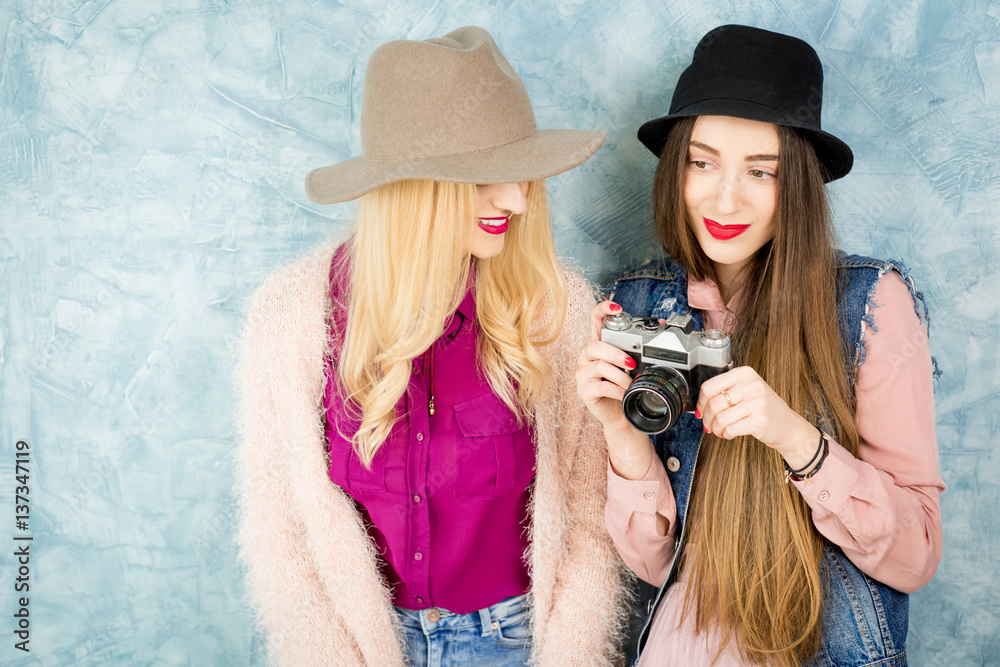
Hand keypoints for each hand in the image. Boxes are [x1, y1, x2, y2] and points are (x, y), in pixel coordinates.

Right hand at [576, 301, 653, 478]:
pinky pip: (600, 386)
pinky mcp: (584, 390)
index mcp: (600, 345)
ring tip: (630, 383)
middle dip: (615, 353)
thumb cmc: (627, 387)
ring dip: (620, 376)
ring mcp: (583, 374)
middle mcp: (587, 357)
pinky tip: (624, 393)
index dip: (602, 310)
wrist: (623, 415)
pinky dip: (616, 390)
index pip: (594, 320)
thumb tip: (660, 324)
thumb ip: (641, 345)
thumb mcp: (635, 364)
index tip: (616, 308)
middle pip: (594, 345)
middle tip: (632, 364)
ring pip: (598, 365)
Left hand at [696, 366, 819, 469]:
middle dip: (707, 418)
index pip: (710, 386)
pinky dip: (725, 434)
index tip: (700, 410)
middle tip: (708, 424)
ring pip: (720, 418)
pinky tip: (728, 433)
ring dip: (715, 428)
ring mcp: (757, 403)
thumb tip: (700, 403)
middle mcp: (752, 385)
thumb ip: (726, 391)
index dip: (700, 402)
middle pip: (713, 404)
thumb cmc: (765, 408)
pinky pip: (730, 429)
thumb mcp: (747, 390)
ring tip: (719, 430)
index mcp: (745, 374)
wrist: (789, 426)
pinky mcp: (759, 421)